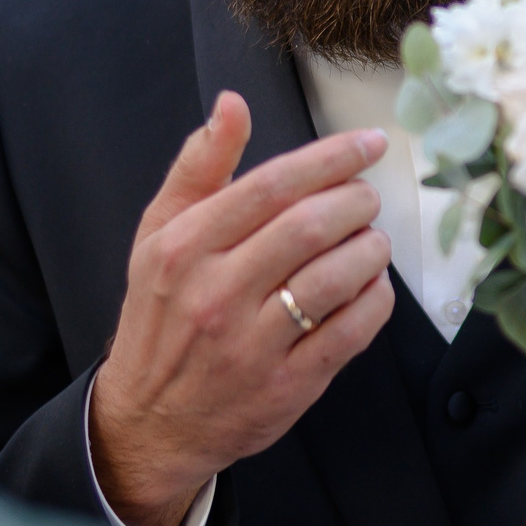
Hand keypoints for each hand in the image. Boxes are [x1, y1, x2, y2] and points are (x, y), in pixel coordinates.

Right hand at [90, 92, 395, 525]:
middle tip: (368, 199)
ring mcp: (251, 345)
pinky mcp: (285, 388)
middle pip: (309, 227)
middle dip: (356, 202)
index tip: (369, 144)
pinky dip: (375, 301)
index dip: (330, 158)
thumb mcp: (159, 235)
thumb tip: (231, 105)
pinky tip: (371, 287)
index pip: (271, 186)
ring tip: (372, 241)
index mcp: (183, 248)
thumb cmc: (162, 316)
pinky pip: (350, 334)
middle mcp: (214, 294)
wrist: (150, 420)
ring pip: (335, 279)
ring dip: (371, 250)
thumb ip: (199, 168)